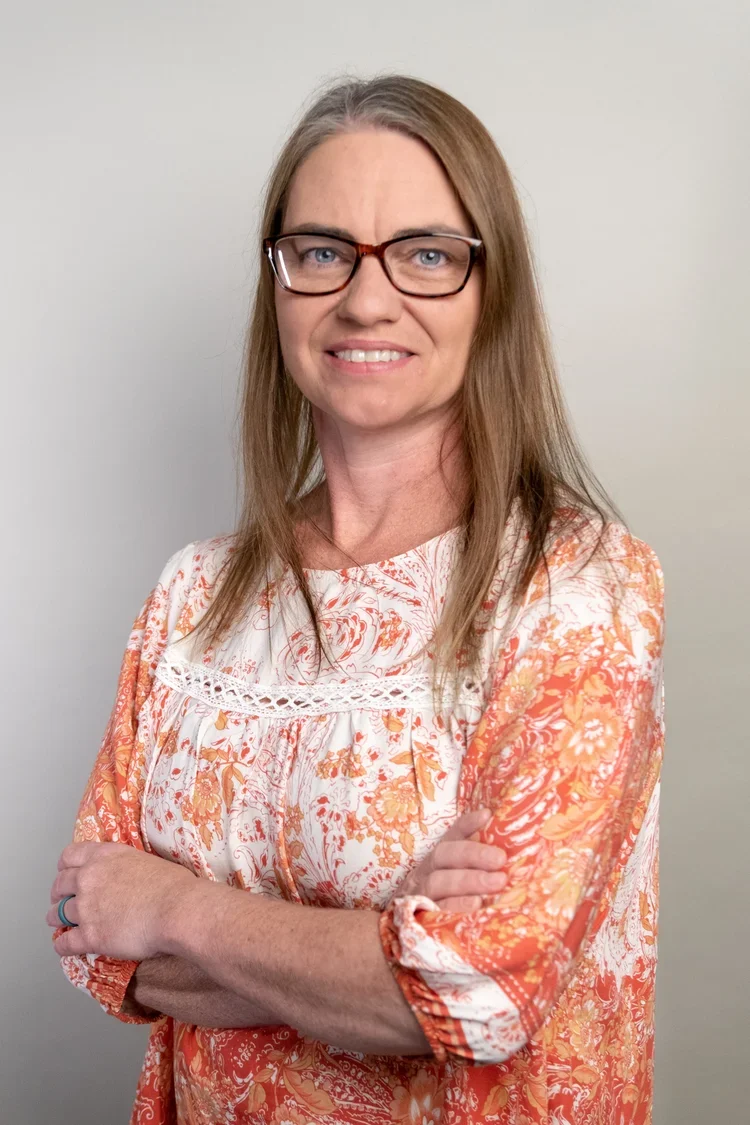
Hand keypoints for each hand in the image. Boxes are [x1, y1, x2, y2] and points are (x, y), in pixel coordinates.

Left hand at [47, 841, 196, 960]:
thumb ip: (125, 867)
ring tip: (60, 924)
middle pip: (60, 884)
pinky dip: (62, 945)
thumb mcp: (145, 860)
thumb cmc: (173, 884)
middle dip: (58, 893)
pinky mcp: (90, 936)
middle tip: (62, 900)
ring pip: (57, 913)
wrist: (178, 909)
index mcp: (104, 855)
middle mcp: (89, 878)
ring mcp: (86, 907)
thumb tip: (126, 877)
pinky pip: (64, 943)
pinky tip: (64, 946)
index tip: (66, 872)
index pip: (70, 855)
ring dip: (56, 919)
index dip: (65, 866)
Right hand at [393, 808, 506, 911]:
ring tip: (497, 882)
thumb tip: (510, 857)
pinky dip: (456, 907)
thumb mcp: (454, 886)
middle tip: (501, 859)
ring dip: (468, 880)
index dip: (466, 825)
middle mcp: (424, 875)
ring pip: (438, 882)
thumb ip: (475, 871)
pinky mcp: (417, 920)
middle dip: (473, 854)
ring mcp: (418, 897)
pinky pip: (434, 912)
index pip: (450, 837)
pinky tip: (477, 906)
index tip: (486, 815)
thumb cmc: (441, 911)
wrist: (401, 942)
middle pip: (444, 856)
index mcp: (435, 863)